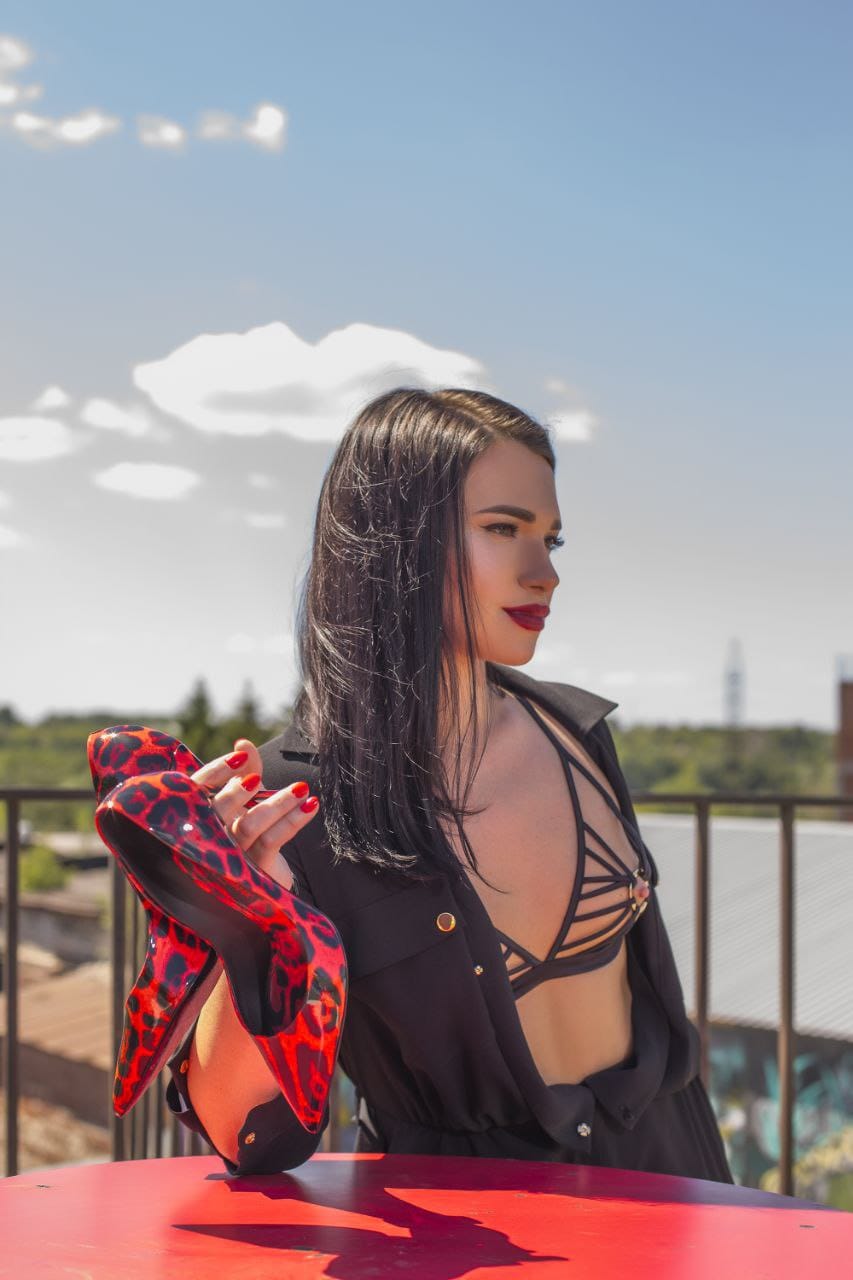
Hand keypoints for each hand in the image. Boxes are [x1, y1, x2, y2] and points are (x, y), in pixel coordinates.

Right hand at [190, 737, 319, 890]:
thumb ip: (246, 770)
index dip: (216, 772)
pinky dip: (293, 819)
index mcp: (203, 815)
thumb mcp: (250, 798)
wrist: (267, 879)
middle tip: (259, 779)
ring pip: (250, 825)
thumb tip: (242, 743)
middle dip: (239, 789)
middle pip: (218, 809)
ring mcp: (233, 857)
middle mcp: (212, 838)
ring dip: (278, 803)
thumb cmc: (253, 832)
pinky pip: (273, 840)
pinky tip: (311, 805)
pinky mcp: (256, 872)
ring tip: (302, 788)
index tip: (240, 757)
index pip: (197, 789)